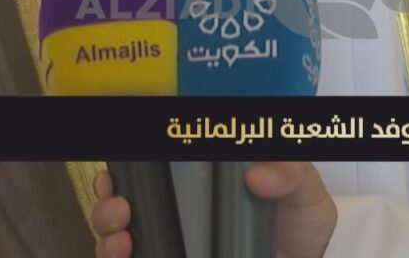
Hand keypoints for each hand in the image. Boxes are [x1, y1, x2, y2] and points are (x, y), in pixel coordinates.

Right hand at [91, 162, 338, 257]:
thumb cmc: (300, 229)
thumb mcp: (303, 193)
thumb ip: (290, 173)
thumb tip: (257, 172)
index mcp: (201, 180)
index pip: (150, 163)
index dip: (126, 161)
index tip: (119, 164)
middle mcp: (178, 210)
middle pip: (122, 196)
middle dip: (107, 197)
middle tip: (118, 203)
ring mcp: (171, 242)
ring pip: (115, 232)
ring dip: (105, 229)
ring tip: (120, 235)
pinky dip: (113, 257)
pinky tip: (123, 253)